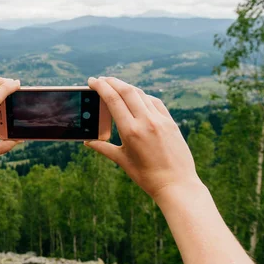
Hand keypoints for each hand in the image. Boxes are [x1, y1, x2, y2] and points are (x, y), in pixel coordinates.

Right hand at [85, 77, 201, 199]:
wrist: (176, 184)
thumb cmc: (146, 176)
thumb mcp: (122, 161)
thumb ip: (103, 148)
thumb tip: (87, 142)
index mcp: (131, 131)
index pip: (113, 100)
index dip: (101, 87)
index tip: (92, 81)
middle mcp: (146, 121)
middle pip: (127, 91)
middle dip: (112, 82)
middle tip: (102, 79)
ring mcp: (160, 120)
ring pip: (141, 94)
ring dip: (127, 87)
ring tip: (116, 86)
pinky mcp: (171, 122)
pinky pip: (155, 102)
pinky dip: (143, 96)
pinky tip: (137, 97)